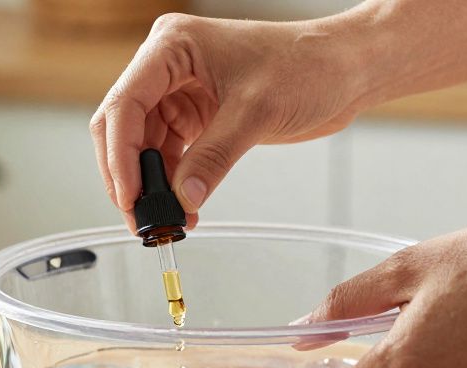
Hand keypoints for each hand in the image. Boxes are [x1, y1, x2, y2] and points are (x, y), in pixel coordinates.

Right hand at [89, 14, 366, 230]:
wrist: (346, 70)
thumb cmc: (309, 65)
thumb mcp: (256, 112)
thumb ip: (213, 157)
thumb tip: (183, 198)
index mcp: (172, 46)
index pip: (125, 103)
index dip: (120, 154)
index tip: (131, 196)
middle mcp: (168, 67)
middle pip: (122, 127)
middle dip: (129, 175)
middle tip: (143, 218)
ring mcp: (180, 91)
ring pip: (143, 146)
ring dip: (152, 186)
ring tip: (166, 221)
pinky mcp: (196, 115)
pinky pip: (170, 155)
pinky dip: (172, 184)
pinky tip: (183, 209)